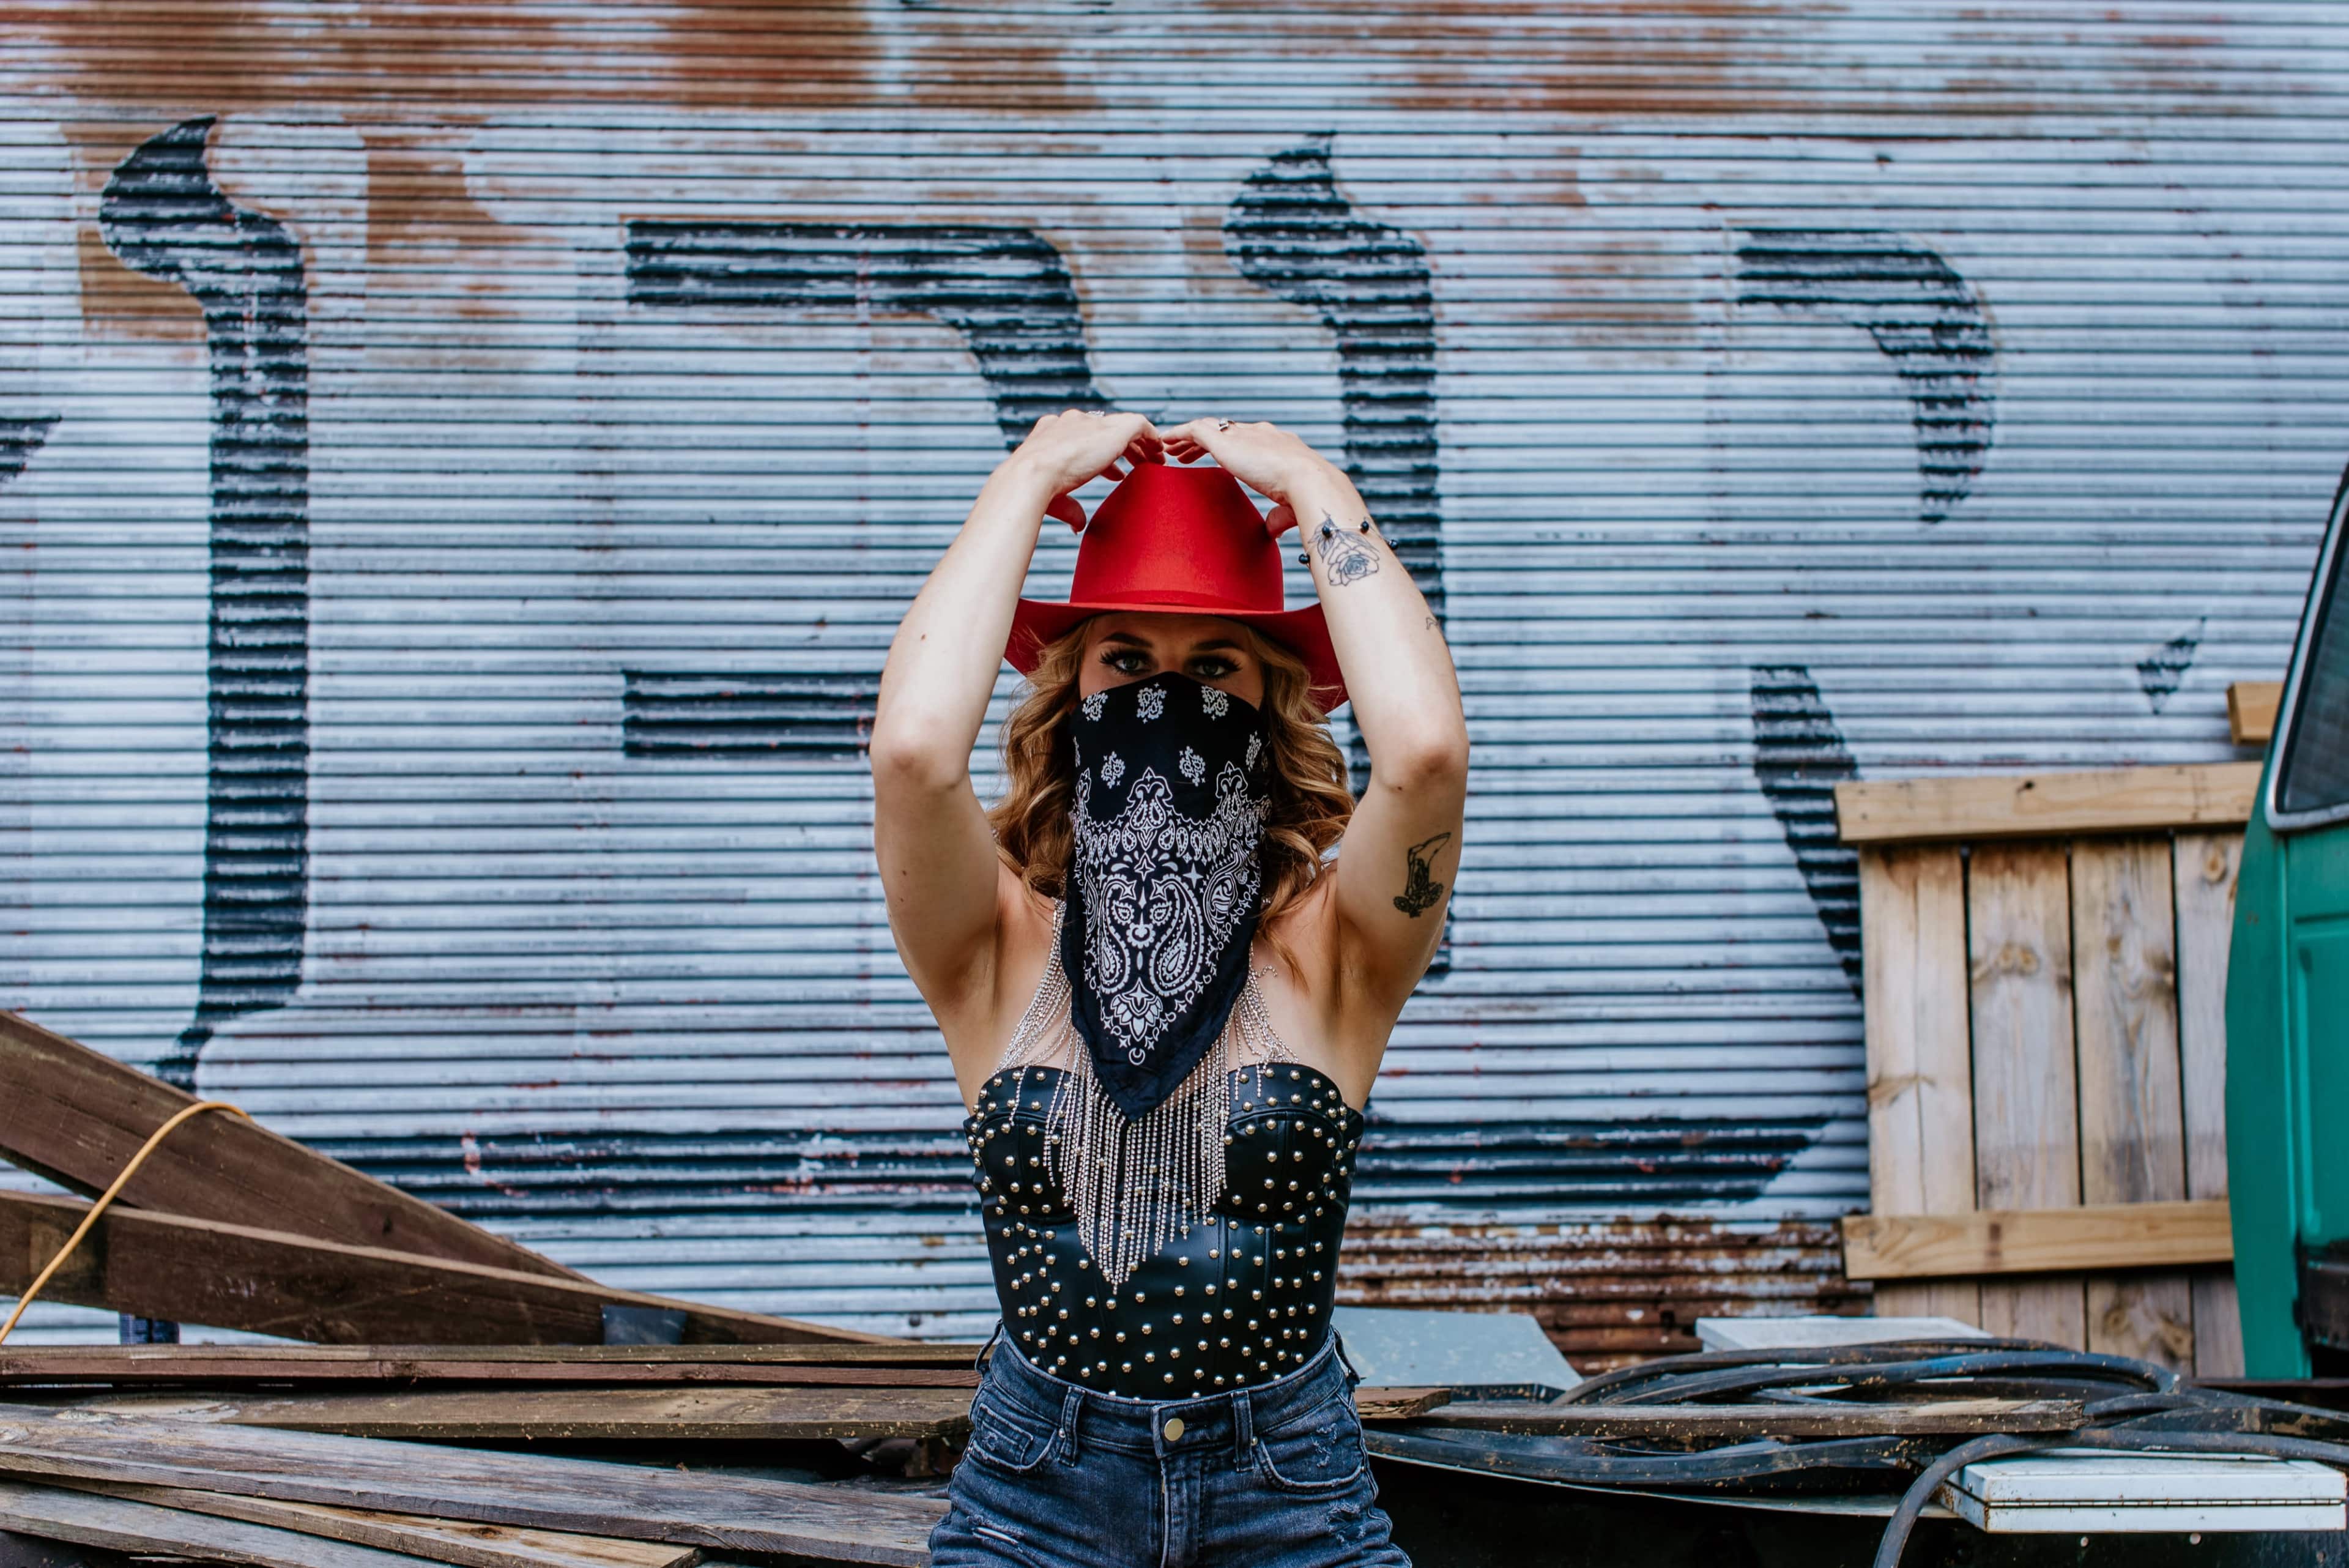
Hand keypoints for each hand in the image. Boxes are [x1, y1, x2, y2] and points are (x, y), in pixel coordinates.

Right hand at [1006, 409, 1162, 531]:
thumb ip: (1070, 508)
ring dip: (1140, 445)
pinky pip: (1139, 425)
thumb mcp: (1054, 498)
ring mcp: (1092, 423)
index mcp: (1052, 433)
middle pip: (1105, 431)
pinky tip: (1158, 449)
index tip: (1116, 474)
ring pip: (1124, 428)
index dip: (1103, 457)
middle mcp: (1071, 423)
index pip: (1083, 439)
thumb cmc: (1034, 490)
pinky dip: (1150, 436)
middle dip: (1124, 449)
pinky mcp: (1112, 428)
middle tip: (1139, 466)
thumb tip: (1078, 525)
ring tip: (1153, 462)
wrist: (1033, 475)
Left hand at [1158, 418, 1343, 537]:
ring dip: (1187, 438)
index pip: (1247, 441)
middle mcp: (1259, 434)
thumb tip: (1272, 530)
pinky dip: (1178, 434)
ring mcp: (1241, 434)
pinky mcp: (1224, 440)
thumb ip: (1278, 516)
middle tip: (1185, 454)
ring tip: (1170, 448)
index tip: (1216, 459)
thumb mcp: (1289, 505)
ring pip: (1206, 429)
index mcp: (1277, 445)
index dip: (1229, 449)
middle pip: (1224, 432)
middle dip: (1204, 442)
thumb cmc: (1305, 496)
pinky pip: (1193, 431)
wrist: (1307, 480)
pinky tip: (1165, 441)